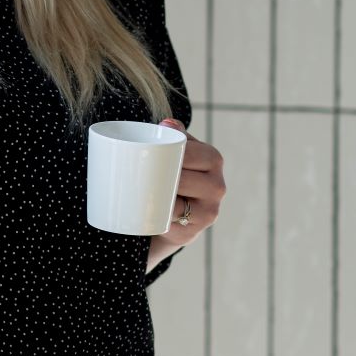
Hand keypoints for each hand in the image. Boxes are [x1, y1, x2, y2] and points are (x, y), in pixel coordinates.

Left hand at [148, 118, 224, 267]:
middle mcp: (218, 186)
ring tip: (142, 191)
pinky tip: (152, 212)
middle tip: (137, 174)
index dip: (167, 154)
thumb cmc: (171, 177)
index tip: (146, 154)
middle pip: (182, 178)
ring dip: (158, 197)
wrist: (169, 219)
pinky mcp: (193, 232)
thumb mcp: (174, 154)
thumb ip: (173, 135)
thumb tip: (167, 123)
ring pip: (176, 201)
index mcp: (213, 159)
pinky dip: (159, 216)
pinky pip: (171, 221)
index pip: (189, 153)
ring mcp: (209, 211)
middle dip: (160, 177)